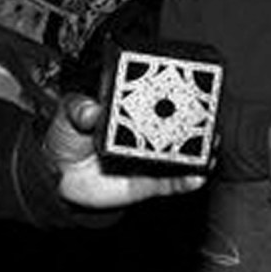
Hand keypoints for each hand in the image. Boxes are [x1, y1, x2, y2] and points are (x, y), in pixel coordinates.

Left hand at [45, 94, 207, 208]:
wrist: (58, 176)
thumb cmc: (66, 138)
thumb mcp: (68, 115)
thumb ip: (78, 109)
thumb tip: (91, 110)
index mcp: (129, 111)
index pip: (154, 100)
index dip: (173, 93)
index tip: (191, 88)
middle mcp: (143, 134)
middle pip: (175, 127)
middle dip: (196, 122)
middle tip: (210, 118)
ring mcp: (147, 159)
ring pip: (179, 155)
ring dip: (199, 152)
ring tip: (212, 145)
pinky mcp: (145, 183)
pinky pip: (168, 183)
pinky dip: (183, 181)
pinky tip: (197, 177)